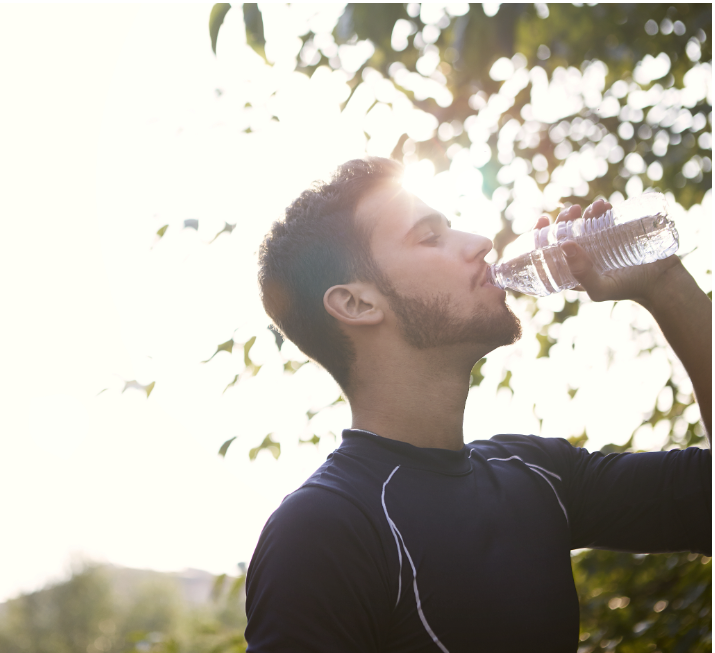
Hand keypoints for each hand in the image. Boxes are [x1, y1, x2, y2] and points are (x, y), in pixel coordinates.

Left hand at [533, 200, 683, 305]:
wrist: (661, 282)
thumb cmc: (627, 289)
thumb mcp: (600, 288)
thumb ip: (581, 273)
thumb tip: (564, 245)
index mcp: (571, 269)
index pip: (548, 251)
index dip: (540, 235)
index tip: (543, 220)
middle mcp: (582, 255)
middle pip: (564, 233)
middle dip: (564, 219)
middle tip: (572, 211)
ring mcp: (599, 243)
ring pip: (583, 223)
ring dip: (583, 212)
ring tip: (593, 207)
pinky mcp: (616, 234)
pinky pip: (604, 218)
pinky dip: (601, 209)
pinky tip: (603, 205)